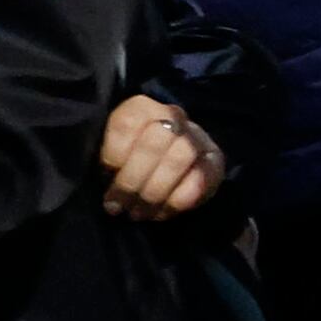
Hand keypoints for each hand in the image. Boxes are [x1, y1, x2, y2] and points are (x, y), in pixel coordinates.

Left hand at [99, 96, 223, 218]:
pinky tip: (162, 212)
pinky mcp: (215, 160)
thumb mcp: (110, 157)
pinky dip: (177, 200)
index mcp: (141, 108)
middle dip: (132, 180)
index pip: (127, 123)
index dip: (113, 155)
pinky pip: (201, 178)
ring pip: (180, 157)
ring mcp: (197, 136)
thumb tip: (109, 187)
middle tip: (118, 206)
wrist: (164, 167)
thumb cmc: (128, 163)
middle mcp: (172, 115)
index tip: (106, 177)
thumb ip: (106, 164)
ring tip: (139, 212)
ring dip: (155, 192)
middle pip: (155, 141)